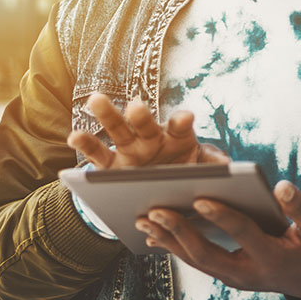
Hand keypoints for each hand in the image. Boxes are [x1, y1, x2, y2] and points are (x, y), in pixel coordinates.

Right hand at [66, 93, 229, 168]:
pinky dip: (85, 143)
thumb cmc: (185, 179)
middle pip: (144, 122)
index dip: (181, 122)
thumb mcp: (202, 176)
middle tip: (136, 105)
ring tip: (96, 100)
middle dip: (140, 114)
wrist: (161, 199)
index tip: (184, 119)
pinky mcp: (111, 167)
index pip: (180, 127)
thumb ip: (213, 167)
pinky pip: (96, 154)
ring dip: (107, 114)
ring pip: (117, 129)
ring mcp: (128, 150)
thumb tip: (227, 166)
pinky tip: (73, 136)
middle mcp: (151, 138)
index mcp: (177, 138)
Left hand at [134, 180, 300, 299]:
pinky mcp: (224, 274)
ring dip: (167, 240)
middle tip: (153, 211)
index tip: (200, 198)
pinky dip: (172, 246)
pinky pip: (195, 260)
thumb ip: (300, 209)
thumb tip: (280, 185)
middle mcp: (248, 273)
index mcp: (273, 258)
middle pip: (207, 254)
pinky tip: (152, 233)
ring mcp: (233, 278)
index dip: (222, 217)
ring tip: (141, 220)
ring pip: (195, 260)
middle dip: (179, 232)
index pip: (243, 234)